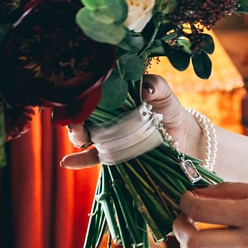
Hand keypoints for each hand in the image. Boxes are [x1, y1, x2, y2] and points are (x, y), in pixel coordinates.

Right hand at [58, 74, 198, 168]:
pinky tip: (67, 162)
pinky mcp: (113, 153)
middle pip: (82, 115)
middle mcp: (105, 115)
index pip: (92, 94)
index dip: (82, 95)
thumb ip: (155, 85)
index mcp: (113, 97)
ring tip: (76, 133)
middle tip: (75, 118)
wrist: (180, 133)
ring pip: (85, 135)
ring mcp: (107, 135)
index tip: (78, 96)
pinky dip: (79, 160)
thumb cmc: (167, 107)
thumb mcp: (162, 92)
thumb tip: (147, 88)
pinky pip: (93, 157)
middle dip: (74, 116)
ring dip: (76, 135)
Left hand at [173, 182, 247, 247]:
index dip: (186, 201)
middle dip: (180, 229)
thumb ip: (232, 190)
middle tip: (182, 217)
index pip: (203, 209)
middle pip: (195, 243)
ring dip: (191, 247)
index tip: (185, 196)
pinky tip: (214, 243)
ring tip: (194, 231)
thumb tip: (198, 191)